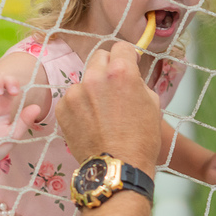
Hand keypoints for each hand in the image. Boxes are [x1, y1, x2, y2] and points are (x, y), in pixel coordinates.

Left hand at [56, 40, 162, 171]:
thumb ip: (138, 82)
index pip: (121, 47)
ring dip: (92, 89)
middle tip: (114, 89)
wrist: (117, 168)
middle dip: (108, 68)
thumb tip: (130, 75)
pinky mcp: (62, 108)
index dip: (127, 56)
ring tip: (102, 113)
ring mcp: (75, 92)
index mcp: (121, 72)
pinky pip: (72, 98)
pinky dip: (80, 106)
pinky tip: (90, 123)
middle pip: (99, 57)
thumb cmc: (141, 140)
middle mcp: (95, 77)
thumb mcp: (152, 104)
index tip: (127, 65)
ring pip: (84, 79)